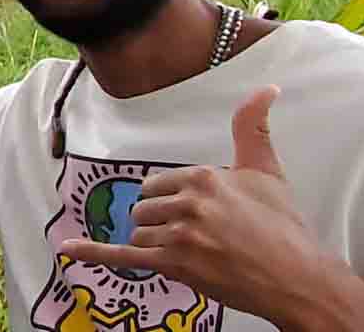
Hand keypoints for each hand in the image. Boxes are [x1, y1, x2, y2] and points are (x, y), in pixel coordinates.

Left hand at [59, 87, 354, 320]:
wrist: (295, 277)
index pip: (157, 184)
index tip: (199, 212)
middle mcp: (187, 203)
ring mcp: (178, 236)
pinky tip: (68, 250)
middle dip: (161, 220)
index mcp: (202, 177)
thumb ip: (253, 127)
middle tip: (197, 234)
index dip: (173, 199)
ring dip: (156, 242)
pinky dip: (92, 253)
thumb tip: (267, 87)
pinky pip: (122, 257)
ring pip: (139, 232)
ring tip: (193, 250)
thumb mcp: (266, 170)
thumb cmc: (282, 225)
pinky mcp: (174, 266)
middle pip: (143, 208)